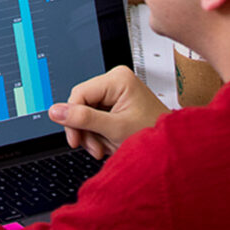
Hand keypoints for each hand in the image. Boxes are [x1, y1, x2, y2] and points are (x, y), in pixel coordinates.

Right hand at [47, 66, 166, 159]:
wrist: (174, 150)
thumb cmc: (154, 135)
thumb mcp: (115, 129)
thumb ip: (83, 119)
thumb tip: (55, 111)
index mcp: (117, 78)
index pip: (79, 94)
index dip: (72, 118)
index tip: (74, 139)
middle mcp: (116, 81)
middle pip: (82, 104)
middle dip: (86, 130)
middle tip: (95, 149)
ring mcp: (117, 92)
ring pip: (87, 113)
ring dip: (93, 135)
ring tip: (106, 149)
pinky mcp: (117, 104)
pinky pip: (97, 117)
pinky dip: (100, 134)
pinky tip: (109, 143)